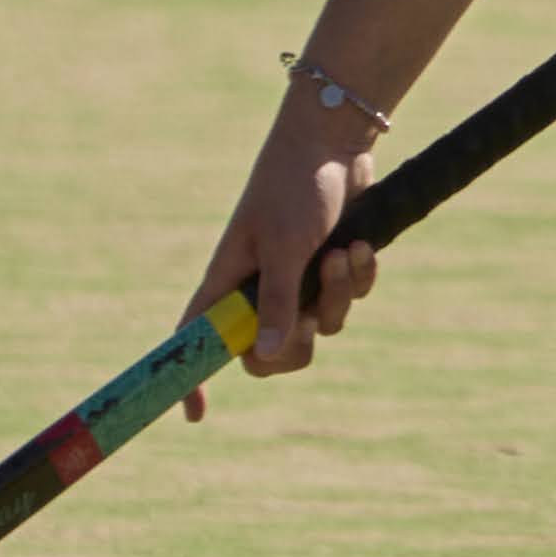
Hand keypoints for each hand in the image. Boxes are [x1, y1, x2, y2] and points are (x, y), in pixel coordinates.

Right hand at [177, 100, 384, 418]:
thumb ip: (277, 302)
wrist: (337, 140)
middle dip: (298, 341)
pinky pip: (349, 299)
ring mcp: (297, 278)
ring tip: (344, 253)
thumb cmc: (296, 186)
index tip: (195, 416)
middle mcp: (259, 286)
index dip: (191, 377)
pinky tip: (364, 247)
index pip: (197, 339)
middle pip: (270, 352)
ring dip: (338, 295)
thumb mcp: (285, 247)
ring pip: (320, 326)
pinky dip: (360, 278)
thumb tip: (263, 356)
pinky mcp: (331, 266)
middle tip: (309, 316)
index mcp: (228, 280)